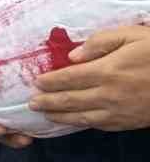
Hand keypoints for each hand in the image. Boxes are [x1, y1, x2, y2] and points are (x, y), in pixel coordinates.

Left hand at [28, 26, 149, 130]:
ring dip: (61, 117)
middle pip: (70, 101)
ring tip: (45, 115)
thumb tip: (72, 56)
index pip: (68, 78)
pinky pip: (101, 125)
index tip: (36, 83)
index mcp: (106, 71)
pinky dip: (83, 124)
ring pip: (83, 117)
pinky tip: (75, 122)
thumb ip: (99, 43)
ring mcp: (120, 112)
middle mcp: (109, 94)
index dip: (50, 82)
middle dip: (48, 103)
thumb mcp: (131, 36)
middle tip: (31, 104)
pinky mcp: (130, 122)